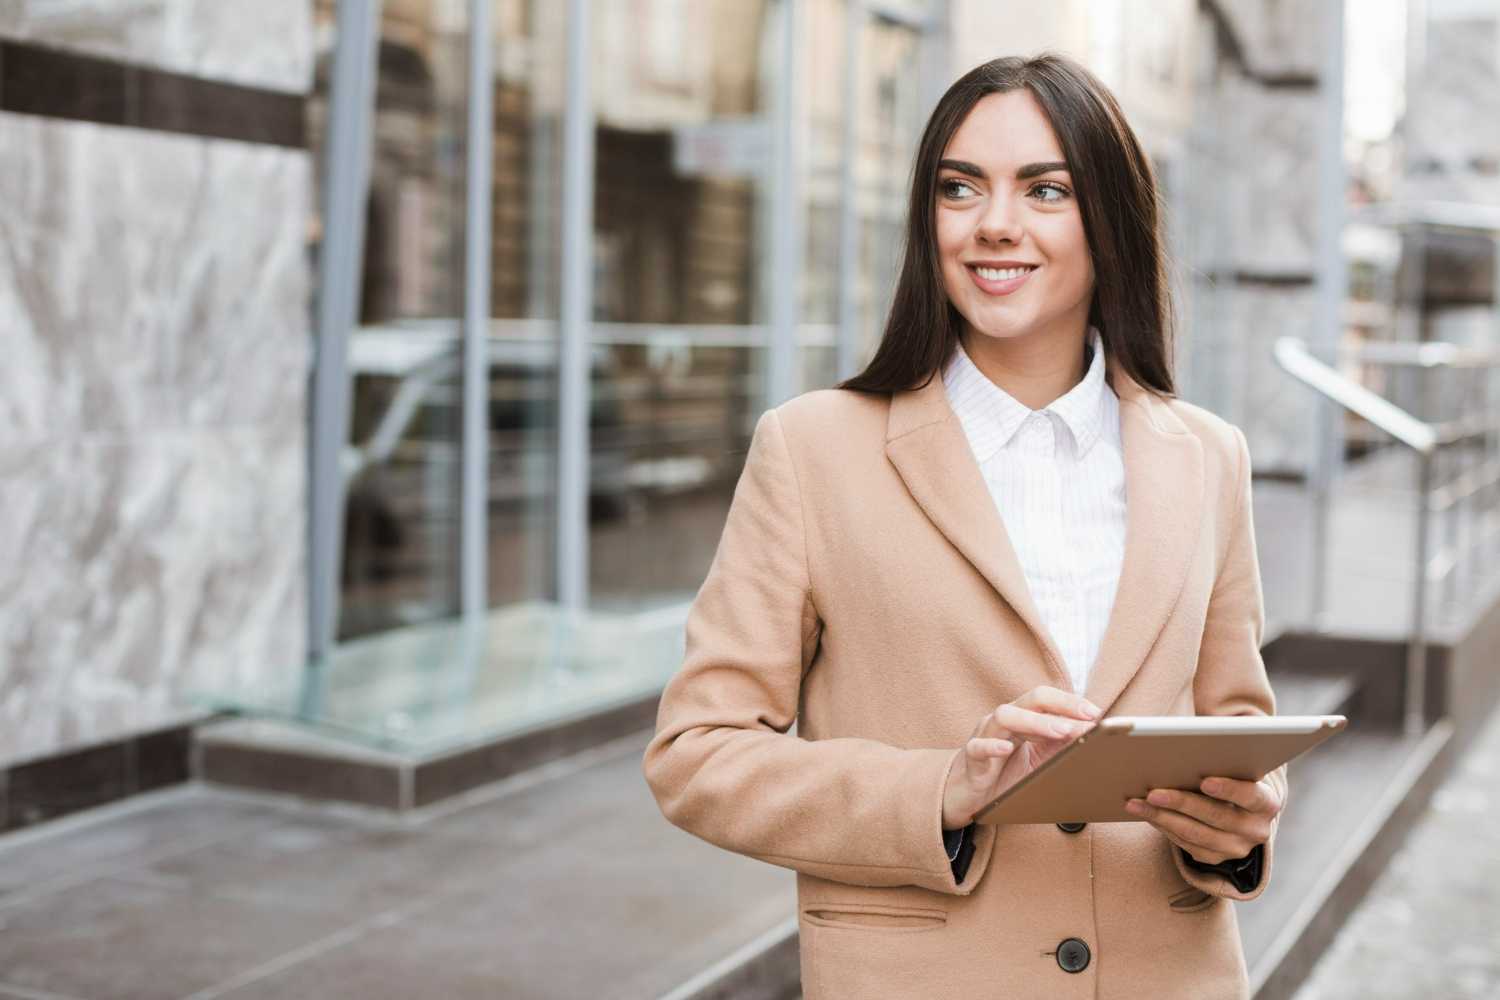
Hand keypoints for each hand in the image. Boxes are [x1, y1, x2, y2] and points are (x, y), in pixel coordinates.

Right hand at [942, 686, 1099, 829]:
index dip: (1071, 702)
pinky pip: (978, 747)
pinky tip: (1006, 749)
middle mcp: (1004, 721)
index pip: (1047, 700)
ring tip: (1060, 731)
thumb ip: (1061, 747)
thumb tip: (1092, 740)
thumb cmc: (1004, 774)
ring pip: (1005, 716)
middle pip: (1031, 700)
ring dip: (1035, 722)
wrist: (967, 796)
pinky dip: (991, 746)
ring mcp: (985, 736)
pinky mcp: (971, 758)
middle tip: (1087, 718)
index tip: (1096, 713)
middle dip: (1061, 705)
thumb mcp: (1040, 761)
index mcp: (1023, 719)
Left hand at [1126, 776, 1282, 864]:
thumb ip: (1223, 761)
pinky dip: (1163, 827)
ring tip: (1137, 803)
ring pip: (1195, 833)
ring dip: (1162, 816)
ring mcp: (1236, 848)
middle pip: (1215, 816)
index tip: (1205, 780)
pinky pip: (1186, 845)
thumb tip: (1186, 749)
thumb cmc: (1232, 779)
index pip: (1251, 795)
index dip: (1229, 789)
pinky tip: (1147, 814)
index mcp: (1266, 803)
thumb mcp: (1237, 770)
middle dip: (1181, 802)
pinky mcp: (1216, 858)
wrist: (1240, 812)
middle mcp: (1255, 829)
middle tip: (1153, 791)